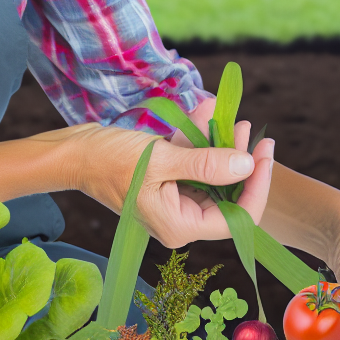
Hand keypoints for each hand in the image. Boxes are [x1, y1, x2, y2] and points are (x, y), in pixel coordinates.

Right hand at [68, 122, 275, 248]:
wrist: (75, 151)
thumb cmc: (111, 159)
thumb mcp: (161, 160)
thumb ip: (205, 163)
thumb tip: (247, 164)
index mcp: (181, 226)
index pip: (236, 216)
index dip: (257, 185)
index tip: (264, 150)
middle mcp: (180, 218)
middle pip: (226, 193)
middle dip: (240, 159)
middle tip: (248, 127)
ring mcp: (173, 198)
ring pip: (210, 174)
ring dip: (221, 144)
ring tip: (229, 116)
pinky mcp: (165, 179)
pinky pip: (192, 161)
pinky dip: (200, 138)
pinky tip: (206, 113)